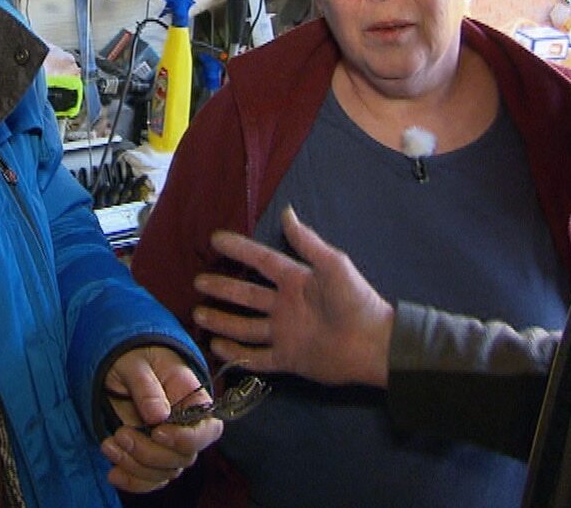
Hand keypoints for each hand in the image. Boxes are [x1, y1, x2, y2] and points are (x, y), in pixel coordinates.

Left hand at [98, 345, 222, 492]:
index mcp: (194, 400)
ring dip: (135, 466)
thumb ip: (147, 387)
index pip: (208, 430)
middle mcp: (186, 427)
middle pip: (183, 457)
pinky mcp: (151, 456)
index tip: (158, 431)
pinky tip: (113, 473)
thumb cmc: (133, 357)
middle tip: (121, 433)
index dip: (187, 438)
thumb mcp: (136, 363)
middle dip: (150, 453)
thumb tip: (158, 415)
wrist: (119, 366)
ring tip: (109, 444)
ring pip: (165, 472)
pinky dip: (132, 481)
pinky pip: (150, 479)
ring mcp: (169, 445)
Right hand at [194, 205, 394, 387]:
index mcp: (296, 280)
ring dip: (222, 320)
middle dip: (222, 288)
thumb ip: (306, 241)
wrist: (373, 344)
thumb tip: (286, 211)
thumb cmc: (355, 300)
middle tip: (198, 281)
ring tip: (199, 313)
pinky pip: (256, 356)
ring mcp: (284, 333)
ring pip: (245, 326)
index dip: (240, 250)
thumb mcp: (332, 264)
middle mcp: (286, 305)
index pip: (261, 261)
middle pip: (246, 295)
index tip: (216, 239)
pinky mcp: (287, 358)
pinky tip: (216, 346)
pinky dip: (236, 353)